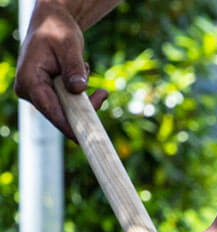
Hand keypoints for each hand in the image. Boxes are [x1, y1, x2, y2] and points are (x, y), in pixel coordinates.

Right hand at [14, 1, 107, 138]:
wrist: (52, 24)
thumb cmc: (57, 30)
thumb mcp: (69, 44)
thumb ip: (74, 67)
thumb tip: (79, 90)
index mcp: (29, 80)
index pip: (51, 111)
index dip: (71, 127)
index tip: (88, 138)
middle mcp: (29, 92)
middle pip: (61, 115)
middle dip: (84, 108)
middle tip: (102, 93)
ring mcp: (38, 96)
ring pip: (67, 112)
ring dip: (83, 98)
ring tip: (85, 68)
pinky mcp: (48, 97)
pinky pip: (69, 106)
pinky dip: (81, 96)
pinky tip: (83, 72)